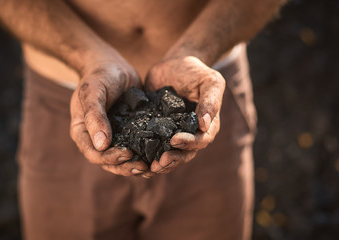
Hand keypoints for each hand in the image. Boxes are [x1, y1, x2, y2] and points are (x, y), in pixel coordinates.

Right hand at [70, 60, 148, 175]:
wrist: (112, 65)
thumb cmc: (99, 76)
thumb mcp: (93, 92)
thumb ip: (95, 116)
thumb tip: (101, 145)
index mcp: (83, 132)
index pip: (94, 154)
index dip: (109, 158)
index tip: (127, 154)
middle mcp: (97, 138)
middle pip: (109, 162)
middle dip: (126, 167)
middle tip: (144, 167)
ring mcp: (114, 136)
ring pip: (123, 159)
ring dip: (136, 166)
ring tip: (152, 168)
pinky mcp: (130, 132)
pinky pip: (136, 147)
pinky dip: (145, 154)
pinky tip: (158, 156)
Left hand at [143, 56, 224, 175]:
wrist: (173, 65)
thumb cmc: (195, 71)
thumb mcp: (210, 81)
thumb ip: (210, 101)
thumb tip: (204, 124)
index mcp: (206, 125)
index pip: (201, 140)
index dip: (189, 143)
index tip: (175, 140)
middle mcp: (190, 133)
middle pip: (185, 153)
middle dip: (173, 159)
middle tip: (159, 163)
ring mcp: (173, 133)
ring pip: (170, 154)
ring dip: (160, 163)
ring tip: (148, 168)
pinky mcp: (157, 130)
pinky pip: (154, 146)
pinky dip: (147, 154)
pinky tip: (137, 159)